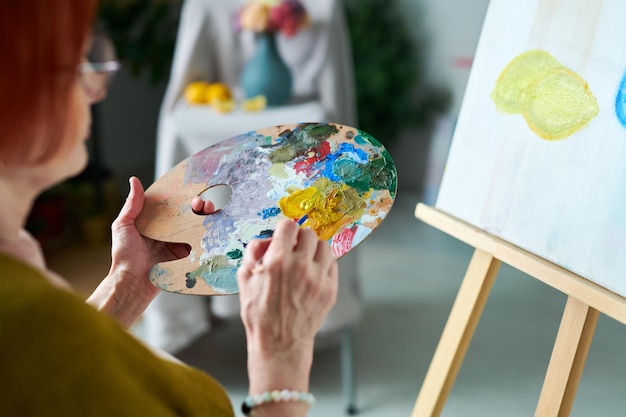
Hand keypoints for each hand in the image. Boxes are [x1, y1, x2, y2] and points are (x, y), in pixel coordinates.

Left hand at [86, 176, 204, 327]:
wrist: (132, 282)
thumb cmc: (124, 255)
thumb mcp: (124, 226)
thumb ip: (132, 205)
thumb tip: (134, 181)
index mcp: (155, 223)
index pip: (171, 206)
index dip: (182, 196)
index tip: (191, 188)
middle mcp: (168, 232)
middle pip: (187, 215)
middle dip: (198, 206)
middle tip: (204, 201)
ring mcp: (178, 244)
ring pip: (195, 228)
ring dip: (205, 218)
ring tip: (211, 210)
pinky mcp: (186, 257)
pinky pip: (199, 245)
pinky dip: (206, 236)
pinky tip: (213, 227)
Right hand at [237, 219, 337, 398]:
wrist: (280, 343)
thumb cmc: (259, 313)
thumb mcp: (244, 279)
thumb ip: (253, 252)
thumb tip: (266, 239)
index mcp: (277, 261)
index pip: (289, 226)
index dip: (284, 230)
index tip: (284, 236)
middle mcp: (300, 266)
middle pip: (309, 233)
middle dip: (300, 238)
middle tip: (294, 248)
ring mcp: (318, 278)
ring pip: (325, 246)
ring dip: (314, 249)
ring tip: (306, 260)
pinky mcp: (330, 289)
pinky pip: (333, 264)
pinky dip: (323, 265)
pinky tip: (313, 274)